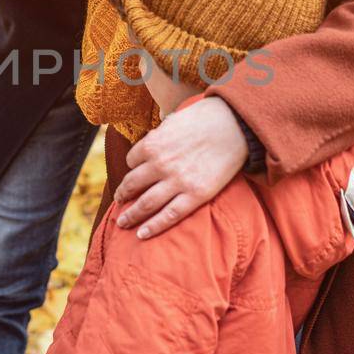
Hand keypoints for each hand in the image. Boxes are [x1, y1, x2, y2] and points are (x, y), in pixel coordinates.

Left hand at [114, 97, 247, 238]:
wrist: (235, 125)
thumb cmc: (205, 118)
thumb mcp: (173, 120)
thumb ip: (159, 135)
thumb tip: (151, 141)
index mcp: (152, 144)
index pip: (132, 160)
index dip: (132, 167)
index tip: (134, 173)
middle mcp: (160, 164)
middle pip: (132, 184)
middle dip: (122, 195)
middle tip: (119, 201)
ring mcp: (177, 182)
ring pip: (145, 204)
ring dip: (130, 215)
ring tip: (122, 222)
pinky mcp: (195, 195)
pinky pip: (169, 216)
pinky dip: (153, 227)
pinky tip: (141, 234)